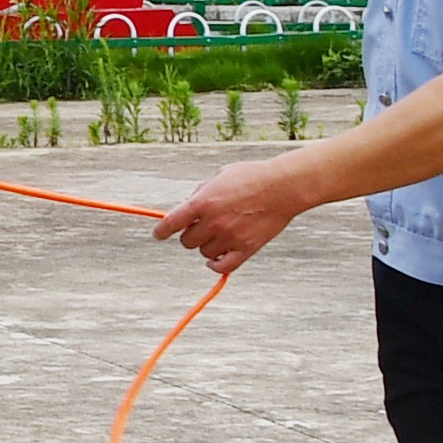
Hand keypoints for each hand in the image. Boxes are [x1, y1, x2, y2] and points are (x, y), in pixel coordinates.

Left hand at [154, 157, 311, 275]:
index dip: (161, 231)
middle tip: (199, 227)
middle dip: (189, 235)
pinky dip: (216, 265)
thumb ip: (200, 193)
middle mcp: (214, 222)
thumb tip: (188, 208)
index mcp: (203, 202)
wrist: (284, 186)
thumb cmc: (252, 177)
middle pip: (187, 241)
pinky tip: (216, 260)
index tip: (158, 235)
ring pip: (204, 253)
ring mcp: (230, 237)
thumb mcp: (218, 176)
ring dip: (206, 246)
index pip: (171, 223)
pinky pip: (223, 266)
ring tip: (217, 235)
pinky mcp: (247, 248)